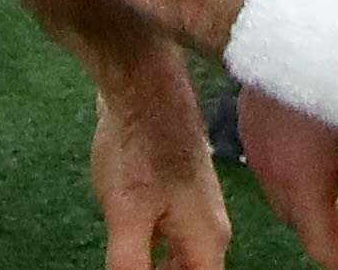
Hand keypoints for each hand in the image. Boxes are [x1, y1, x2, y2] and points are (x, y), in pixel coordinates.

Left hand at [85, 40, 232, 269]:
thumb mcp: (126, 219)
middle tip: (128, 263)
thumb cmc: (138, 148)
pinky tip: (127, 238)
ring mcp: (198, 204)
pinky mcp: (180, 187)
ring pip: (180, 256)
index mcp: (208, 241)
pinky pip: (171, 232)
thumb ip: (130, 267)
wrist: (143, 85)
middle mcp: (211, 226)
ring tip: (125, 257)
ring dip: (157, 266)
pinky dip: (153, 247)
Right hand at [242, 89, 337, 269]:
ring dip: (315, 207)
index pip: (323, 246)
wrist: (297, 2)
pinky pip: (272, 160)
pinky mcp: (254, 110)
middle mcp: (268, 161)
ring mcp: (256, 134)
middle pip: (301, 222)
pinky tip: (320, 161)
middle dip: (336, 242)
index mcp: (298, 176)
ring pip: (285, 191)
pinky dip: (298, 176)